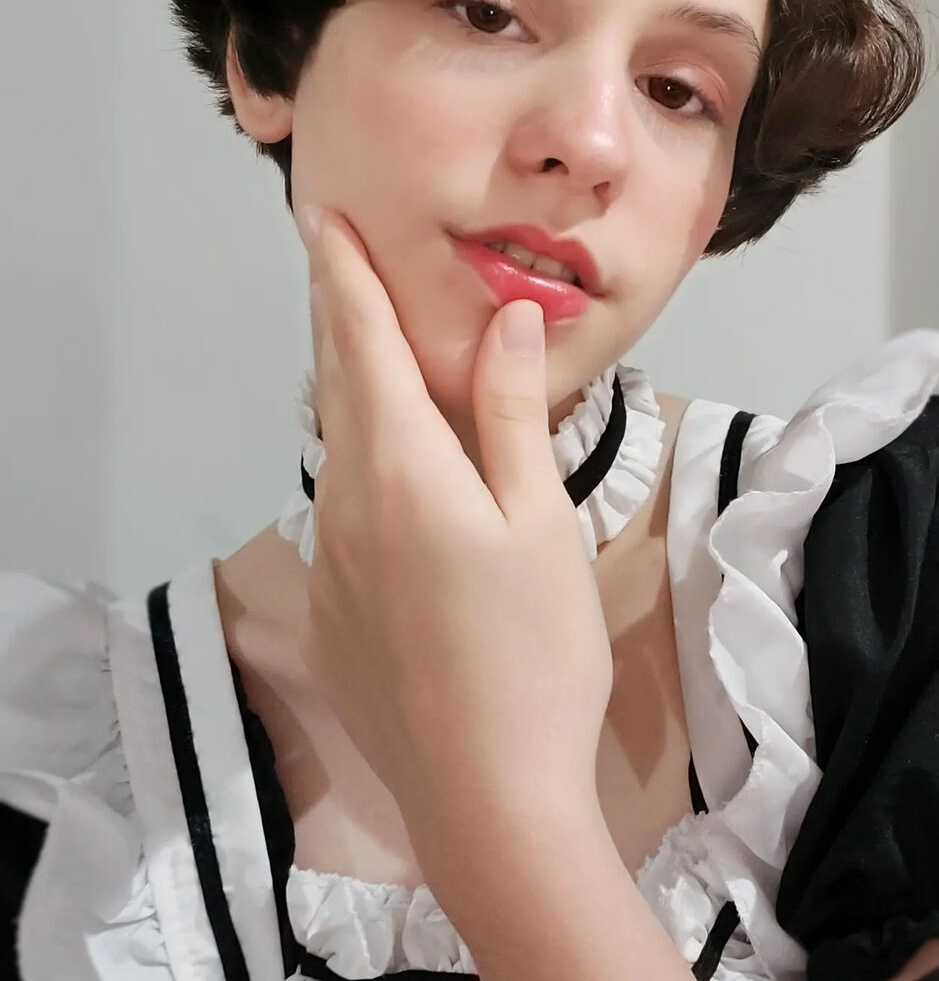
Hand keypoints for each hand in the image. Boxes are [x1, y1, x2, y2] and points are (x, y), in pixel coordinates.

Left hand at [296, 204, 612, 842]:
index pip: (361, 343)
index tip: (322, 218)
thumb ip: (511, 415)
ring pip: (335, 447)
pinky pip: (340, 506)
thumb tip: (507, 318)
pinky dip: (359, 461)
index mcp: (400, 467)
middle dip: (335, 318)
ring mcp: (330, 559)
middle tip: (337, 264)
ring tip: (372, 354)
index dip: (342, 275)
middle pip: (334, 386)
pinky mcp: (333, 607)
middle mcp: (345, 501)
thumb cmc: (534, 650)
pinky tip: (394, 477)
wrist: (487, 797)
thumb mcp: (539, 521)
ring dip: (349, 390)